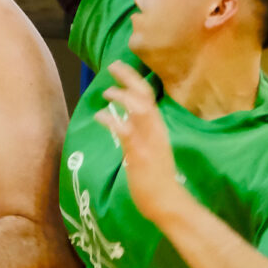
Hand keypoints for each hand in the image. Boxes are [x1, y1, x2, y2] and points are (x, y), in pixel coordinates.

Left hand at [99, 62, 185, 225]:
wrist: (168, 202)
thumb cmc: (158, 179)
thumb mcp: (152, 149)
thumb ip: (142, 135)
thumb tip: (126, 124)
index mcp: (159, 128)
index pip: (149, 97)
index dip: (135, 80)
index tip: (122, 68)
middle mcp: (156, 130)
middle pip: (145, 95)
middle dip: (129, 78)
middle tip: (113, 65)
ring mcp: (148, 141)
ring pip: (139, 108)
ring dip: (122, 96)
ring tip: (106, 92)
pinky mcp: (139, 154)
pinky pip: (125, 131)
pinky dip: (111, 120)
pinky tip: (99, 116)